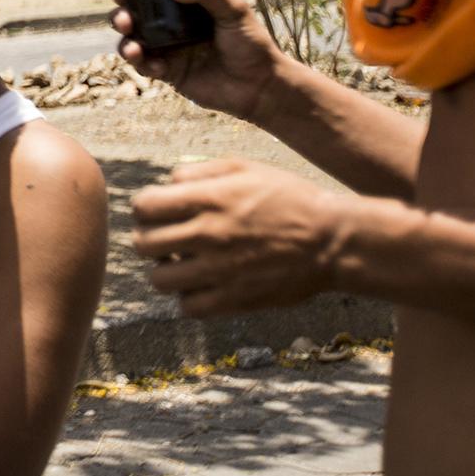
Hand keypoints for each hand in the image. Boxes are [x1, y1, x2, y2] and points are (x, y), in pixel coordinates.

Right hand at [114, 0, 285, 121]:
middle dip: (121, 15)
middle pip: (134, 15)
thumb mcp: (233, 7)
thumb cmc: (250, 41)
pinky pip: (145, 67)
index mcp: (185, 3)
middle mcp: (171, 25)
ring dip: (125, 42)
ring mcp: (168, 49)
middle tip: (123, 19)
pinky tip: (154, 65)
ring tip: (132, 47)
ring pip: (133, 41)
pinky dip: (143, 65)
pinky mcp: (169, 73)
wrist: (260, 85)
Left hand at [132, 159, 348, 315]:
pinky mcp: (235, 299)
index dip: (145, 209)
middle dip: (149, 239)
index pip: (143, 207)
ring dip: (166, 271)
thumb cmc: (289, 198)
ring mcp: (220, 270)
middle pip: (143, 244)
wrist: (331, 240)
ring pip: (159, 279)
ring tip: (182, 263)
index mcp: (208, 199)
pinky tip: (202, 284)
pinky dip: (189, 298)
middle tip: (167, 238)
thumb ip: (199, 171)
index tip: (157, 212)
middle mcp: (209, 235)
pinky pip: (188, 307)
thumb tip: (166, 184)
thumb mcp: (245, 168)